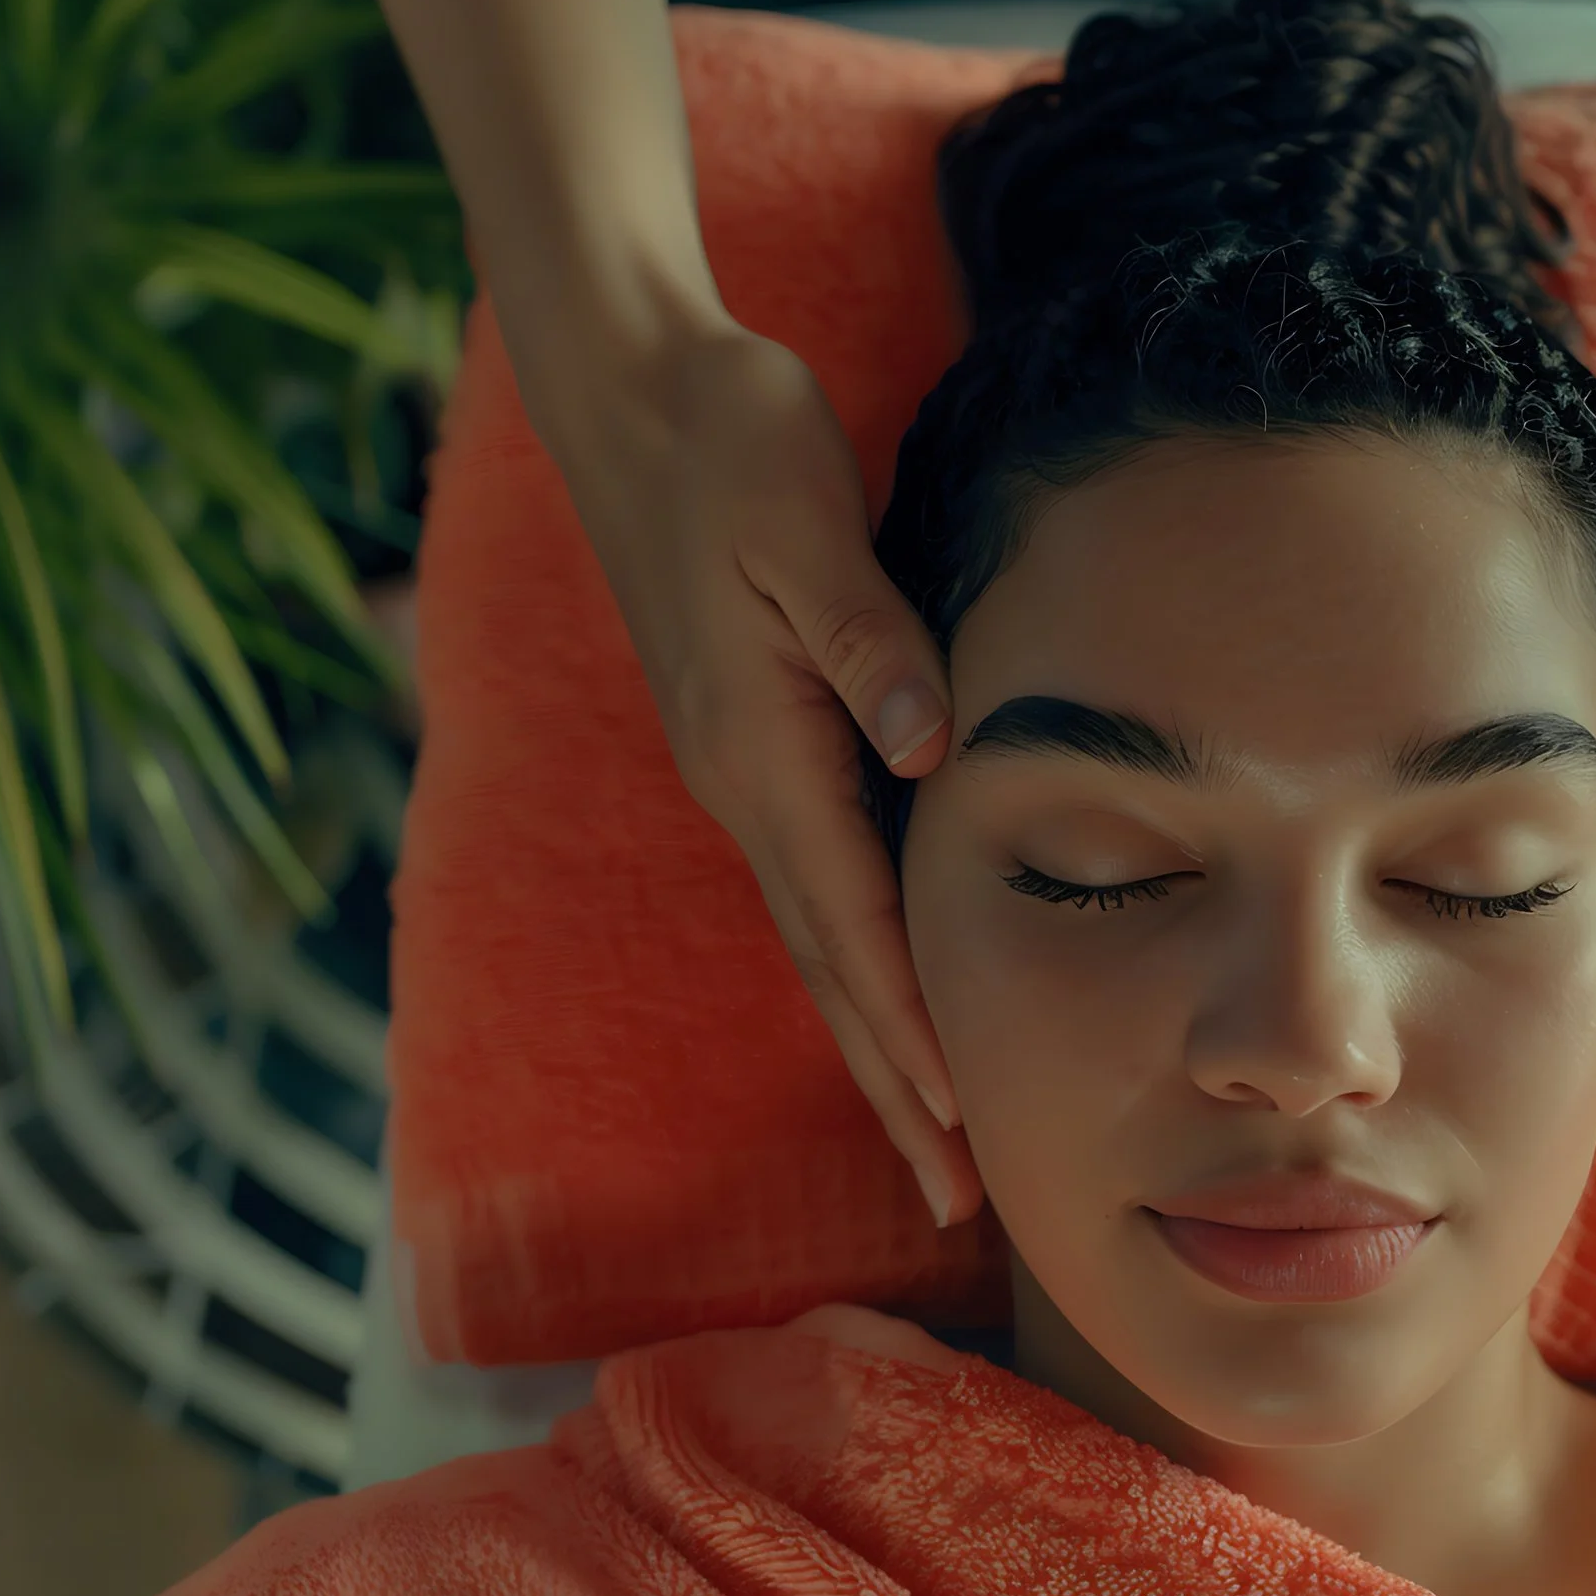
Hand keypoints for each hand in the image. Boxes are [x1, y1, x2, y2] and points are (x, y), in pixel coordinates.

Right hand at [541, 320, 982, 1227]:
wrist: (637, 396)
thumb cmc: (732, 445)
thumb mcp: (806, 525)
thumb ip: (869, 641)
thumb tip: (931, 752)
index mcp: (763, 748)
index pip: (852, 919)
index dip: (909, 1024)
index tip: (957, 1124)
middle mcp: (747, 785)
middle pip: (831, 967)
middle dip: (894, 1085)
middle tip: (959, 1199)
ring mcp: (743, 774)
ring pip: (820, 941)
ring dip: (878, 1042)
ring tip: (933, 1140)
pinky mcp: (754, 748)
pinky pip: (815, 887)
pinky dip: (858, 965)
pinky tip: (890, 1002)